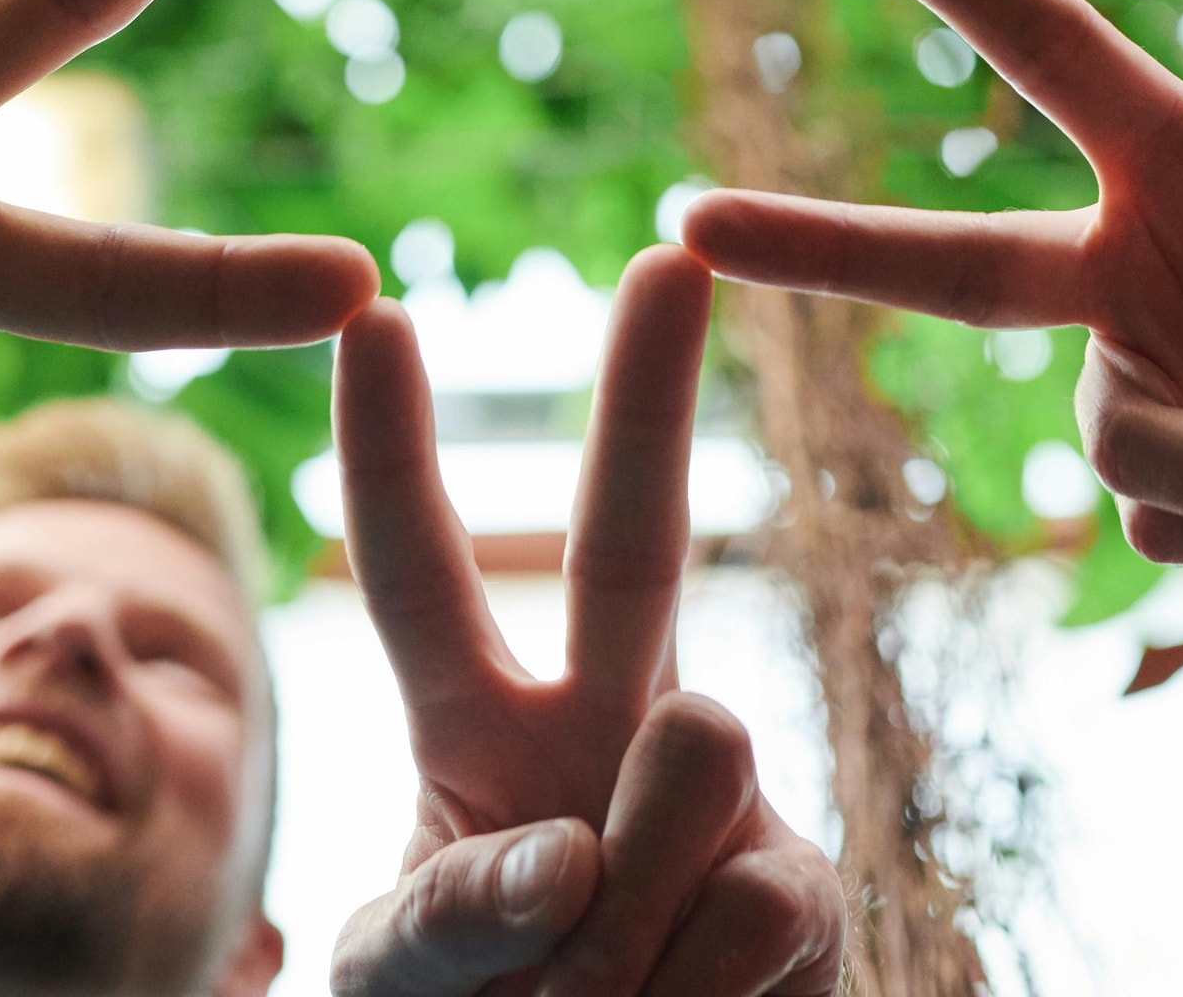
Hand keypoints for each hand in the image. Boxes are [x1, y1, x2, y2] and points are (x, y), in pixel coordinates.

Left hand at [328, 249, 841, 996]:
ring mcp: (719, 801)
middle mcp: (607, 725)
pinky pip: (752, 908)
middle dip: (649, 394)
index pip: (422, 576)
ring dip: (622, 919)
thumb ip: (448, 920)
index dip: (391, 453)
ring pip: (699, 745)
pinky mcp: (807, 893)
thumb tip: (569, 861)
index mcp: (482, 730)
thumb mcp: (403, 985)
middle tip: (666, 258)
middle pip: (633, 539)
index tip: (376, 314)